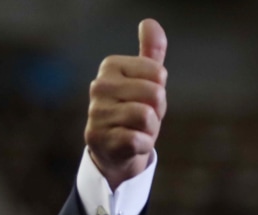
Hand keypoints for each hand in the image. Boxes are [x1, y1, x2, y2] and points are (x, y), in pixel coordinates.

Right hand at [84, 19, 167, 189]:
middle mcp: (99, 86)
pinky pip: (139, 140)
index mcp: (111, 66)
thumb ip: (151, 53)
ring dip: (150, 130)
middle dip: (157, 112)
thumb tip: (150, 23)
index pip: (158, 73)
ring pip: (147, 117)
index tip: (146, 99)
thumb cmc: (132, 111)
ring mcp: (97, 113)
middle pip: (155, 94)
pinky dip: (143, 146)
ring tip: (136, 130)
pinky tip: (132, 145)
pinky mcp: (100, 139)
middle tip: (143, 118)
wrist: (115, 150)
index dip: (160, 91)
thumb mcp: (145, 81)